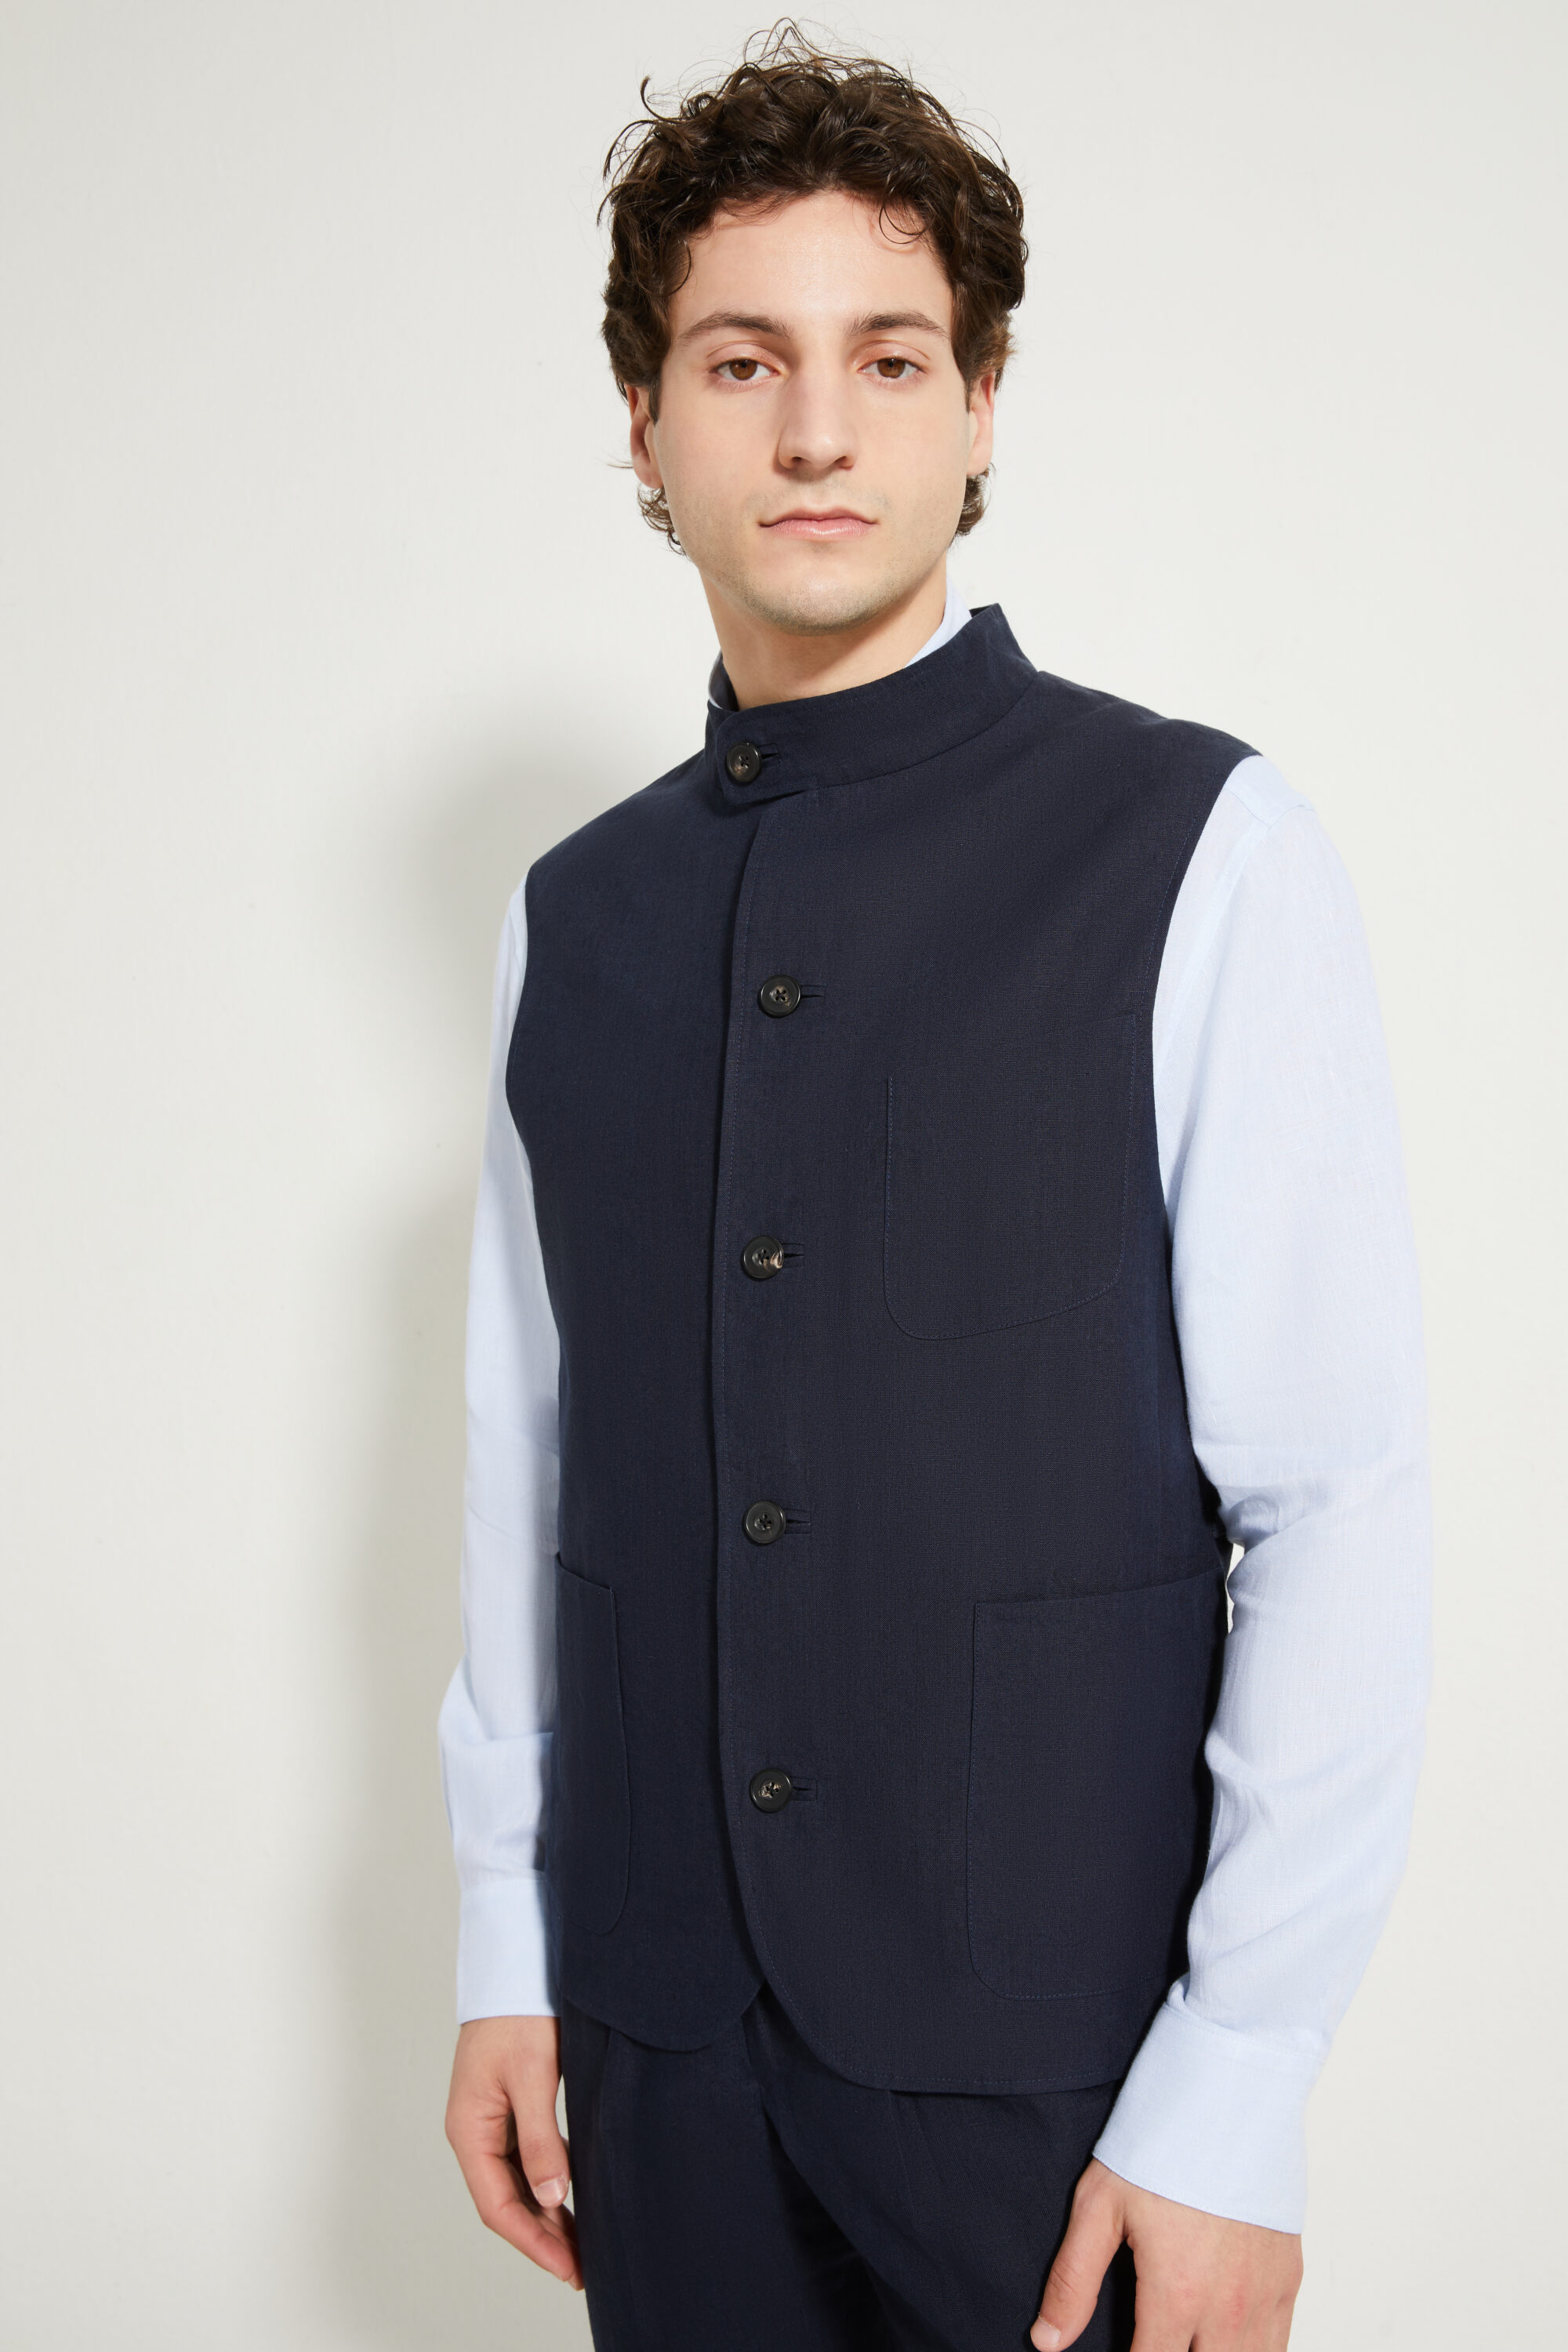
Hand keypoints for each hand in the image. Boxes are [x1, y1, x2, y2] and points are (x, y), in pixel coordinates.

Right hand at [445, 2014, 582, 2288]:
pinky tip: (569, 2197)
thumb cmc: (518, 2013)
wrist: (515, 1964)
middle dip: (541, 2236)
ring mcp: (489, 2119)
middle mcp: (474, 2131)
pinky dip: (545, 2184)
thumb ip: (540, 2141)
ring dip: (544, 2214)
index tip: (566, 2267)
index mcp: (469, 2129)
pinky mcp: (507, 2105)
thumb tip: (551, 2199)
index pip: (497, 2205)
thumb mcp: (533, 2078)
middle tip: (581, 2267)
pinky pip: (523, 2159)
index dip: (532, 2241)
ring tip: (579, 2244)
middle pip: (505, 2200)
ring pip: (515, 2183)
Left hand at [1032, 2159, 1300, 2350]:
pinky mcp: (1288, 2276)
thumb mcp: (1099, 2205)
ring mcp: (1265, 2295)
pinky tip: (1228, 2341)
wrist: (1229, 2091)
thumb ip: (1073, 2281)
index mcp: (1176, 2296)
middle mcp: (1228, 2308)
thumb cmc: (1163, 2140)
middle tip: (1155, 2341)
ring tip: (1186, 2343)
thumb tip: (1048, 2339)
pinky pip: (1279, 2344)